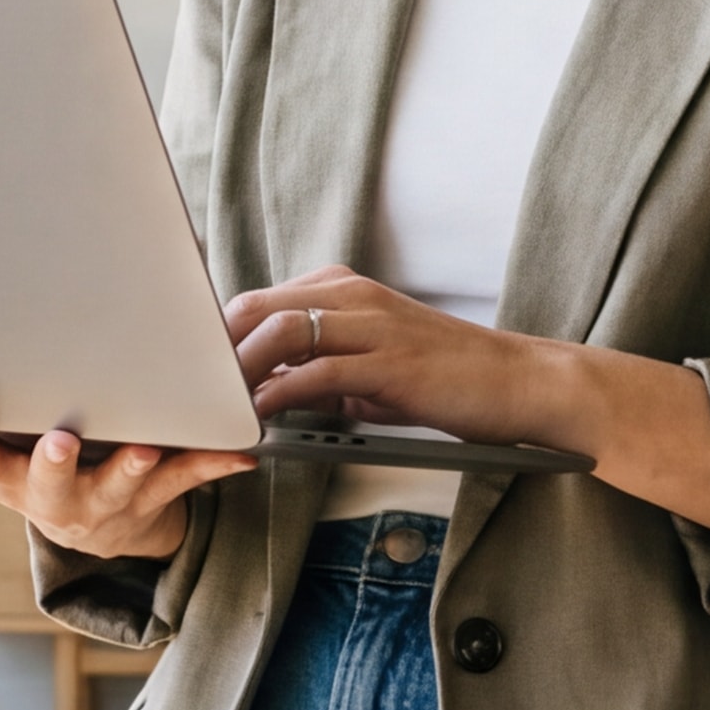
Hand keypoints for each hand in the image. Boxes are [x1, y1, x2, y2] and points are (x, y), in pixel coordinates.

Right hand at [0, 397, 249, 562]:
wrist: (105, 534)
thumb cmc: (31, 478)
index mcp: (10, 479)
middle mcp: (58, 496)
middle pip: (52, 479)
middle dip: (54, 461)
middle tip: (59, 439)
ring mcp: (111, 497)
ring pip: (123, 481)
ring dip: (136, 463)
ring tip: (148, 443)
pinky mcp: (159, 494)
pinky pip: (189, 478)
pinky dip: (213, 463)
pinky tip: (239, 454)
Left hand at [226, 271, 583, 447]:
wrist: (519, 382)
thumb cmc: (446, 380)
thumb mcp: (372, 372)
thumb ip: (320, 374)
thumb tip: (267, 394)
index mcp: (345, 290)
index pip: (260, 301)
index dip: (219, 336)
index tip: (191, 370)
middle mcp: (354, 296)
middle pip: (257, 308)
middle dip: (216, 350)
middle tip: (190, 391)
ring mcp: (373, 325)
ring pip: (281, 332)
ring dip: (241, 372)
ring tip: (216, 406)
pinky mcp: (390, 361)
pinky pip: (317, 372)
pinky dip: (280, 396)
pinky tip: (261, 419)